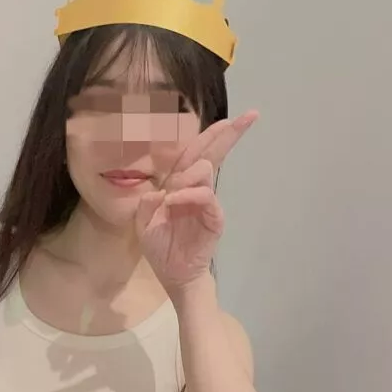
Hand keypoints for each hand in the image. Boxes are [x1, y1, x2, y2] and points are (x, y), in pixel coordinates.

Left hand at [136, 111, 258, 298]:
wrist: (173, 274)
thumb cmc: (160, 248)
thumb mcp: (143, 225)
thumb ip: (146, 205)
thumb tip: (160, 191)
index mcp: (179, 186)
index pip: (192, 154)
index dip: (207, 135)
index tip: (224, 119)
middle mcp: (195, 189)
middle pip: (211, 153)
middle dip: (227, 134)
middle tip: (249, 116)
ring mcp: (206, 202)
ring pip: (205, 170)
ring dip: (188, 173)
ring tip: (172, 192)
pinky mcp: (213, 217)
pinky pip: (205, 197)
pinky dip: (190, 194)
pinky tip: (174, 200)